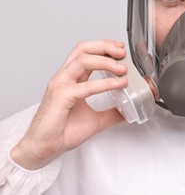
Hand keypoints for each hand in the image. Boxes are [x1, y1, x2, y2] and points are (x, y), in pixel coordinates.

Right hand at [11, 40, 127, 169]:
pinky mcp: (61, 96)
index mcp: (71, 79)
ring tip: (122, 69)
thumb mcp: (96, 120)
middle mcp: (64, 77)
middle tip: (122, 52)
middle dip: (105, 46)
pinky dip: (105, 83)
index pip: (86, 53)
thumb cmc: (62, 131)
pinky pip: (86, 85)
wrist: (45, 147)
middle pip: (83, 49)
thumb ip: (112, 113)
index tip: (120, 49)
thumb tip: (129, 111)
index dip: (103, 46)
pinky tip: (118, 84)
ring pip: (83, 60)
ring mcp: (61, 85)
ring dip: (106, 61)